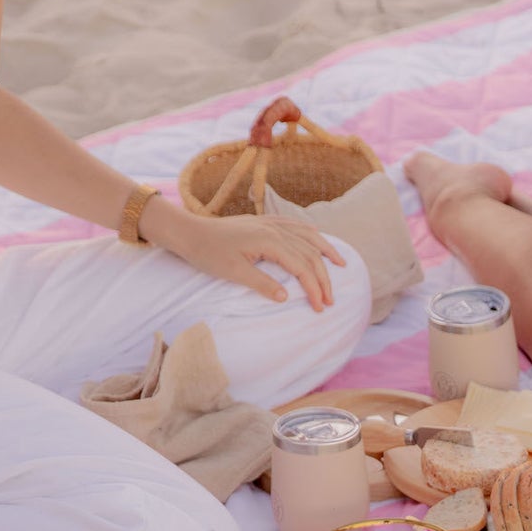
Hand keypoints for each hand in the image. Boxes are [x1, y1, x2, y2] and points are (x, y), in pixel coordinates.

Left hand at [145, 203, 345, 310]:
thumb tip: (286, 296)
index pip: (301, 267)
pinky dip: (310, 233)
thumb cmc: (208, 253)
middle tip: (330, 300)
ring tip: (341, 265)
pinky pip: (295, 225)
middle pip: (310, 253)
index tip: (319, 307)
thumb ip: (262, 284)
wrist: (189, 232)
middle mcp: (275, 229)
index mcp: (269, 242)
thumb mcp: (233, 273)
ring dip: (326, 252)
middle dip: (323, 278)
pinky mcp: (264, 222)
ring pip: (307, 236)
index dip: (314, 288)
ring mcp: (270, 223)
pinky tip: (318, 237)